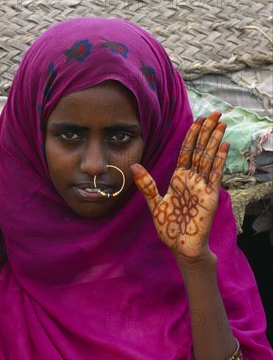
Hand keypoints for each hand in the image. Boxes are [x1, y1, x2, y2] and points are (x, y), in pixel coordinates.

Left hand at [131, 112, 228, 260]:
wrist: (182, 247)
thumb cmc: (170, 228)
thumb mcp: (155, 204)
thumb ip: (146, 185)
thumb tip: (134, 166)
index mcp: (179, 180)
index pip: (187, 152)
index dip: (192, 136)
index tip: (197, 120)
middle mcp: (192, 180)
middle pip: (200, 150)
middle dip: (206, 132)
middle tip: (214, 112)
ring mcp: (202, 186)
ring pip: (209, 158)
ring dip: (215, 140)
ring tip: (221, 123)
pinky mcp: (210, 196)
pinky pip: (215, 174)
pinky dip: (219, 160)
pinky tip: (224, 146)